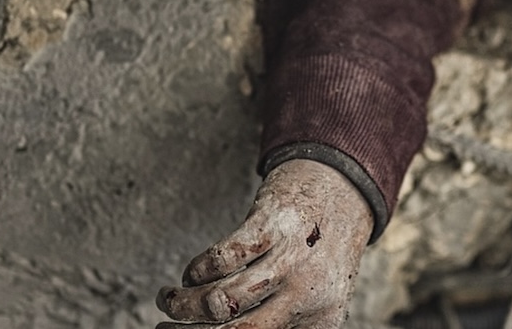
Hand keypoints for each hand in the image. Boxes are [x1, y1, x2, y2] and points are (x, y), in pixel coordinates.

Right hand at [157, 159, 373, 328]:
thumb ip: (283, 324)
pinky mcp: (273, 224)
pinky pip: (222, 258)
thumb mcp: (314, 301)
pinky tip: (192, 275)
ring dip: (182, 304)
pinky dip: (196, 270)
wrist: (343, 194)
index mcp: (319, 324)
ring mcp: (291, 260)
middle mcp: (307, 296)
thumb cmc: (317, 258)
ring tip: (169, 300)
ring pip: (220, 300)